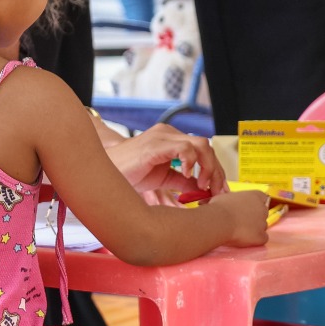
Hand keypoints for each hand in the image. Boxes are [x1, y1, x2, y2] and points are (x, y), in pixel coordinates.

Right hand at [106, 125, 227, 194]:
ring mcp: (163, 136)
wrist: (104, 172)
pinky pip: (184, 148)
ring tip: (202, 185)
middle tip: (218, 192)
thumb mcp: (164, 178)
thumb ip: (183, 180)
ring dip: (208, 167)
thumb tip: (204, 188)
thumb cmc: (130, 173)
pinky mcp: (156, 144)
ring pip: (200, 145)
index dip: (216, 171)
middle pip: (206, 147)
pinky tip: (189, 176)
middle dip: (216, 171)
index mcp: (173, 140)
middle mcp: (170, 134)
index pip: (204, 151)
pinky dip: (191, 162)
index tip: (221, 191)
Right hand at [206, 190, 270, 247]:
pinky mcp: (261, 237)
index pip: (262, 198)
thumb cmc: (219, 207)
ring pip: (262, 226)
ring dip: (254, 229)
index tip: (246, 209)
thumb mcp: (227, 196)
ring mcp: (263, 223)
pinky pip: (262, 239)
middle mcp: (262, 208)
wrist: (220, 221)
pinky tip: (244, 240)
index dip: (255, 204)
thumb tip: (232, 203)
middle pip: (263, 213)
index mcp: (255, 196)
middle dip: (254, 217)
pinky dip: (255, 240)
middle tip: (241, 221)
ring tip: (240, 232)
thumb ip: (235, 199)